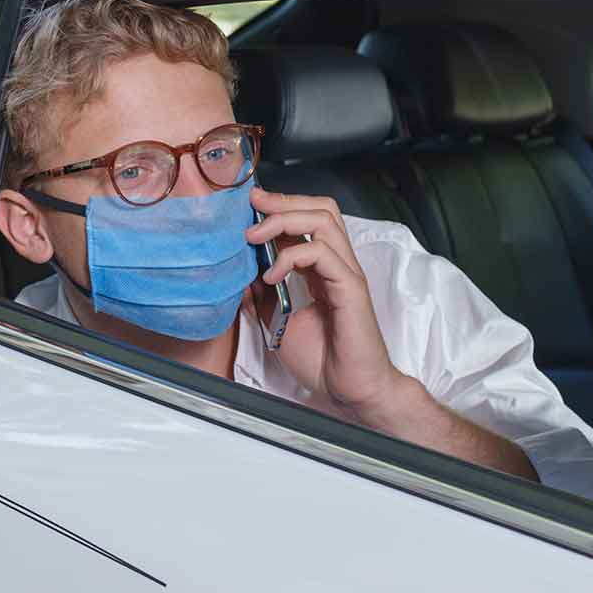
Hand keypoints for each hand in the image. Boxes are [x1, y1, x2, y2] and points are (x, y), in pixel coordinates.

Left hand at [246, 188, 538, 481]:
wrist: (350, 390)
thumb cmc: (323, 360)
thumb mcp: (279, 322)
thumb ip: (264, 296)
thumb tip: (240, 275)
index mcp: (324, 269)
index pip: (310, 219)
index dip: (282, 206)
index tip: (251, 204)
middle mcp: (339, 265)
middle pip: (321, 209)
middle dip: (284, 201)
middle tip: (253, 205)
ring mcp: (347, 274)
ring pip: (324, 221)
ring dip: (284, 221)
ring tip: (255, 236)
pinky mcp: (351, 288)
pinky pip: (323, 254)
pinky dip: (292, 255)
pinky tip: (272, 274)